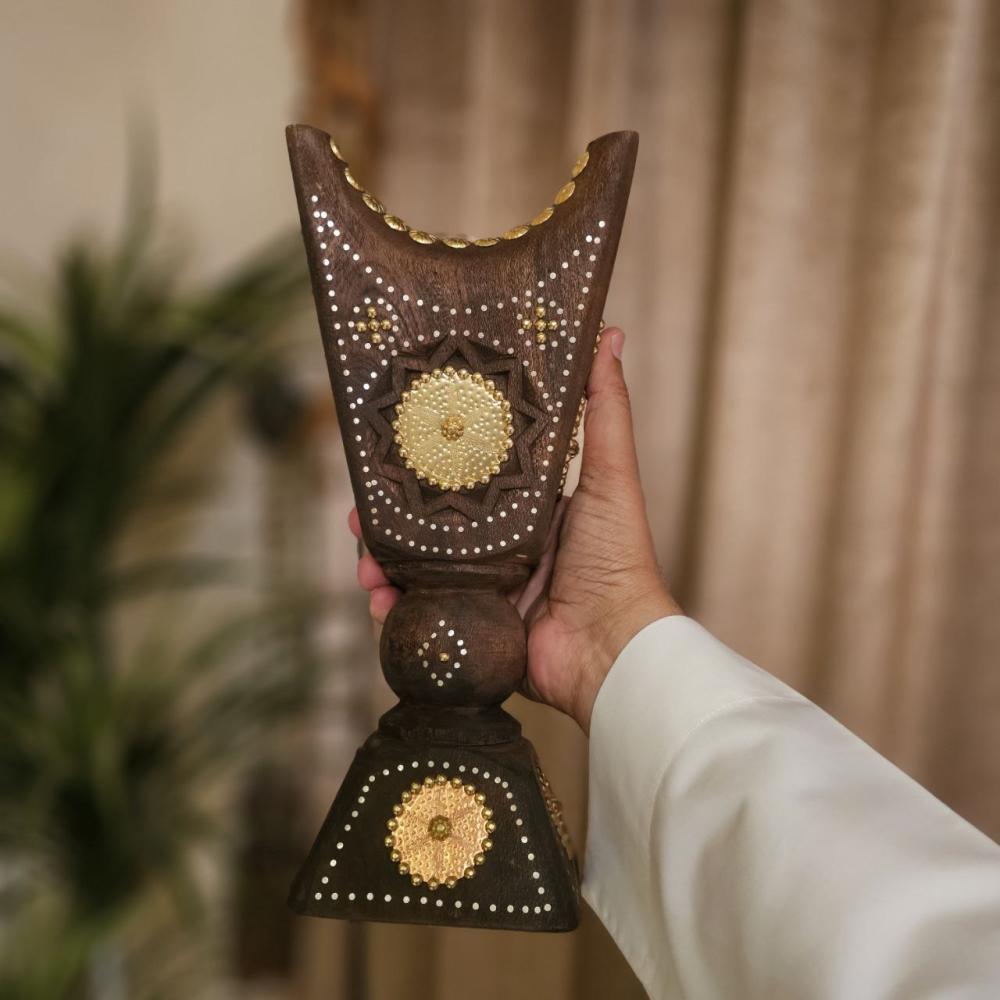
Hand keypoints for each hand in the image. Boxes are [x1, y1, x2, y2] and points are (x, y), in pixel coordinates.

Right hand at [350, 328, 679, 732]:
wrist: (614, 648)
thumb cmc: (617, 556)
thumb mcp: (609, 473)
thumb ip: (605, 409)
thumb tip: (612, 333)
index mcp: (524, 509)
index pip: (461, 479)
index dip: (424, 467)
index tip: (389, 453)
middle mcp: (499, 548)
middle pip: (428, 525)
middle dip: (388, 519)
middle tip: (359, 513)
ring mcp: (482, 590)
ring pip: (415, 570)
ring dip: (380, 563)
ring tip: (363, 561)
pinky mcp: (472, 629)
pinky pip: (421, 618)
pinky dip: (392, 612)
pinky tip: (376, 603)